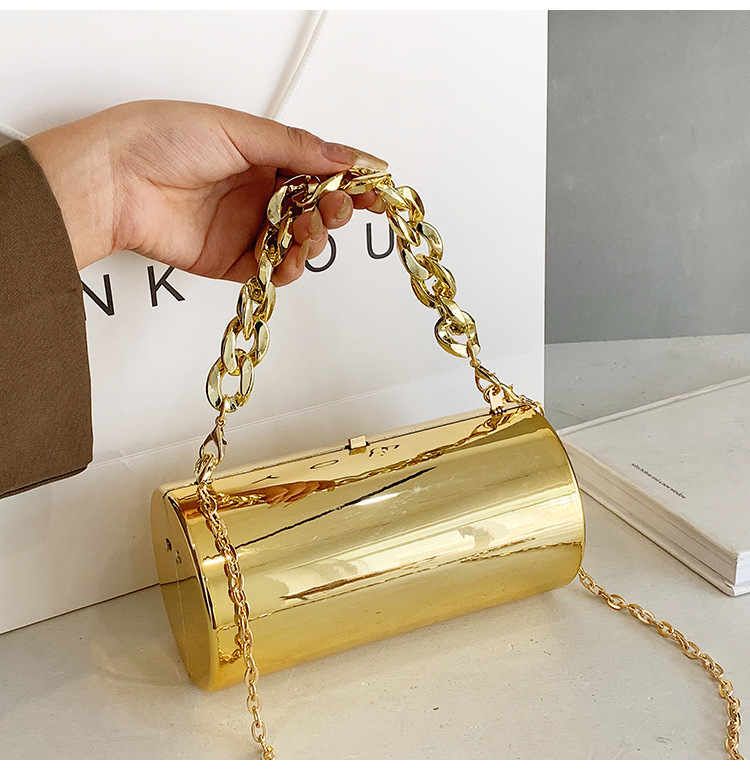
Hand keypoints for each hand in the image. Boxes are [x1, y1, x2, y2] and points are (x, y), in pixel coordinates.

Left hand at [25, 100, 386, 285]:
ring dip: (313, 240)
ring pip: (299, 243)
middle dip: (334, 210)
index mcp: (263, 155)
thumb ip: (295, 148)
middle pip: (315, 209)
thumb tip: (344, 157)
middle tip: (336, 207)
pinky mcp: (230, 260)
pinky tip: (290, 260)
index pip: (319, 170)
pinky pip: (270, 270)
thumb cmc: (161, 140)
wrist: (113, 180)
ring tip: (306, 231)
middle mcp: (258, 193)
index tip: (375, 187)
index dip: (349, 180)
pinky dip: (287, 268)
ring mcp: (246, 228)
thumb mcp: (238, 130)